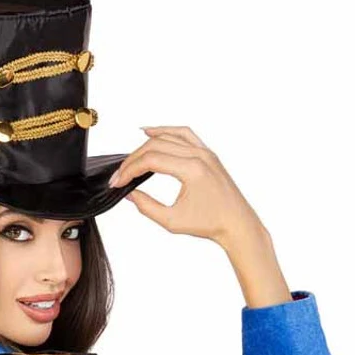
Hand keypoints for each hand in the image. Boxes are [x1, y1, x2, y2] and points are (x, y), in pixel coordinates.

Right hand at [109, 126, 265, 246]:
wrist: (236, 223)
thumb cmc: (210, 224)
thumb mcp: (172, 221)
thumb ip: (147, 207)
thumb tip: (130, 195)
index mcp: (192, 170)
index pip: (151, 161)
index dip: (129, 170)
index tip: (118, 182)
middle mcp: (199, 155)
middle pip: (156, 146)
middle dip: (133, 160)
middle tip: (121, 174)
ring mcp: (205, 151)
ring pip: (168, 136)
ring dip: (146, 144)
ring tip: (131, 157)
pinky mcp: (207, 153)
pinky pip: (184, 134)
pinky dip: (166, 131)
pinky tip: (152, 132)